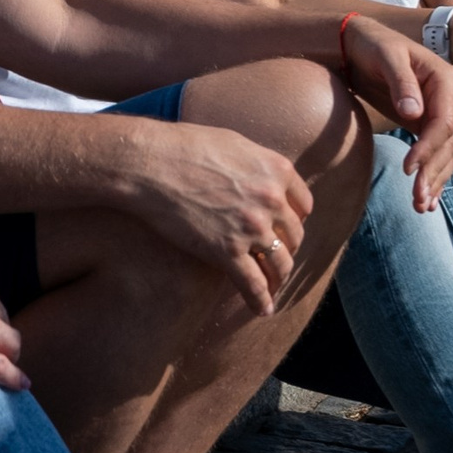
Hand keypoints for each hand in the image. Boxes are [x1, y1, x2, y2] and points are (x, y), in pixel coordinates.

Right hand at [116, 120, 317, 314]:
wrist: (149, 164)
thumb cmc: (183, 147)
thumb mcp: (235, 143)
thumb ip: (258, 164)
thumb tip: (263, 177)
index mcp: (277, 170)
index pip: (303, 206)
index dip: (294, 220)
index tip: (285, 230)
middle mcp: (272, 200)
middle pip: (294, 236)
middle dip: (286, 249)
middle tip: (275, 259)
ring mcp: (252, 228)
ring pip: (280, 263)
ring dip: (278, 278)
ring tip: (273, 287)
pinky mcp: (227, 252)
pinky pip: (253, 284)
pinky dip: (260, 300)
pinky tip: (263, 309)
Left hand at [339, 29, 452, 211]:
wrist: (363, 44)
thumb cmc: (374, 45)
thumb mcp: (385, 57)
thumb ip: (401, 83)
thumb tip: (414, 113)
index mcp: (447, 80)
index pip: (444, 123)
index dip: (428, 148)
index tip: (408, 168)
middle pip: (449, 143)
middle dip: (433, 172)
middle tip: (416, 199)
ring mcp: (445, 111)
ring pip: (448, 153)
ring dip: (436, 180)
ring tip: (420, 206)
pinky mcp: (431, 123)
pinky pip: (439, 153)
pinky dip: (434, 175)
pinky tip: (427, 198)